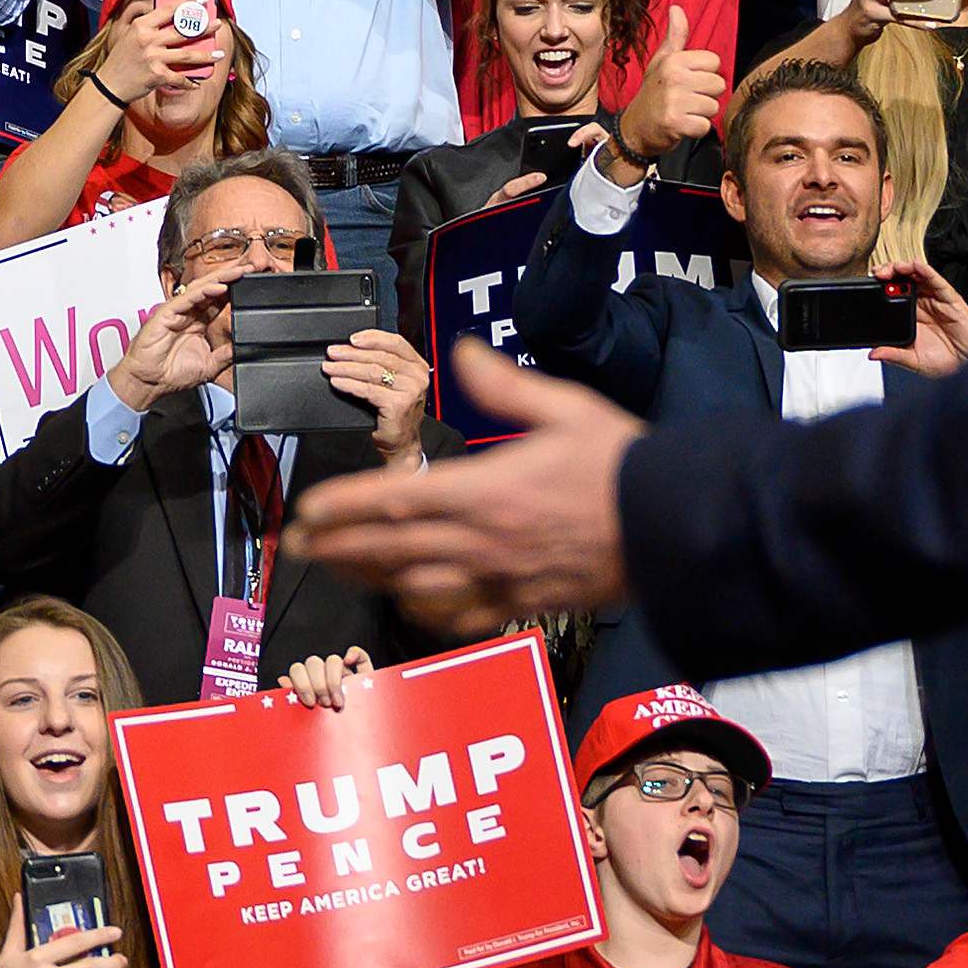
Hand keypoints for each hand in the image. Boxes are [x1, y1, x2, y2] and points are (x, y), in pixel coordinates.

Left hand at [283, 344, 642, 632]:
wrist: (671, 529)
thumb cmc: (621, 466)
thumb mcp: (566, 407)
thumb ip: (505, 385)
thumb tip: (460, 351)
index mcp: (487, 491)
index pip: (396, 499)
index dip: (344, 506)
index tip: (308, 509)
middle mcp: (483, 541)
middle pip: (390, 549)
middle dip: (336, 547)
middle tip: (295, 544)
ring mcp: (499, 579)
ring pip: (414, 585)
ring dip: (366, 576)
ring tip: (335, 566)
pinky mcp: (521, 604)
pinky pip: (458, 615)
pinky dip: (423, 610)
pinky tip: (406, 600)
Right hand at [615, 7, 724, 163]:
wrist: (634, 128)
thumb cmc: (652, 93)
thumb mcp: (661, 61)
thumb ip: (675, 37)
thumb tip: (677, 8)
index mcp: (674, 61)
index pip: (714, 62)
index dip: (704, 74)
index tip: (688, 81)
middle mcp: (674, 78)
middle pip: (718, 85)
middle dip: (706, 95)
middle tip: (686, 99)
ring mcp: (675, 102)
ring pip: (713, 106)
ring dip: (701, 113)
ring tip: (684, 111)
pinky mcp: (677, 124)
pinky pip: (705, 125)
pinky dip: (696, 129)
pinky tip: (682, 125)